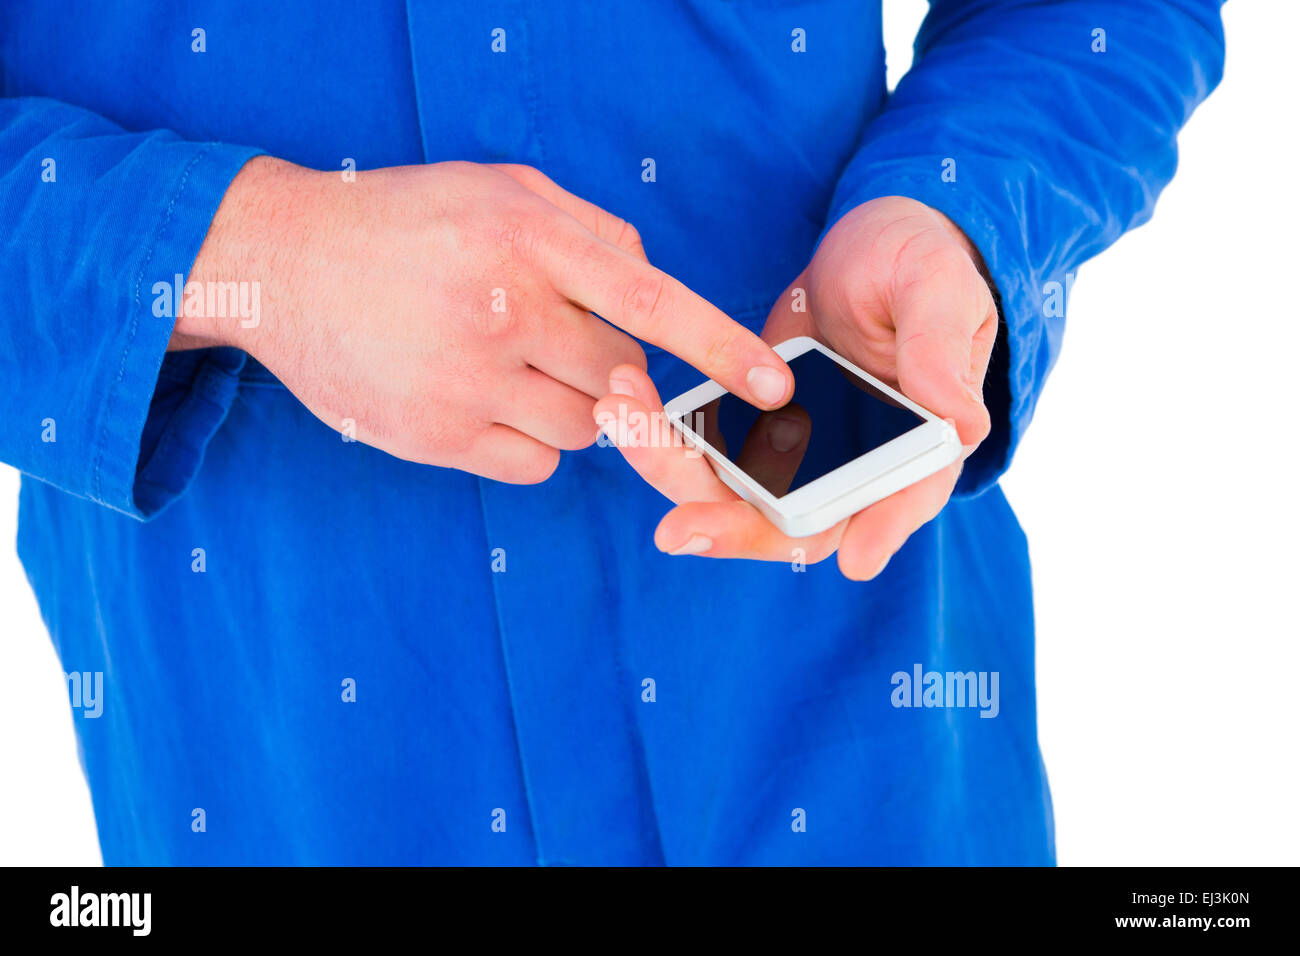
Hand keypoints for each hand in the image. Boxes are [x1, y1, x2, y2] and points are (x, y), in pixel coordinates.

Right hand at [175, 157, 793, 481]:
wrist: (283, 266)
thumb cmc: (404, 223)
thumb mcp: (498, 189)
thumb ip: (587, 227)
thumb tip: (651, 275)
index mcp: (526, 240)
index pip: (651, 302)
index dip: (721, 346)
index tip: (774, 385)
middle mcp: (503, 313)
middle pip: (622, 380)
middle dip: (618, 374)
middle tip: (565, 345)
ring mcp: (468, 382)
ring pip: (585, 430)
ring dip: (574, 407)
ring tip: (510, 363)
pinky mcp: (437, 437)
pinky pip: (535, 465)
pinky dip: (532, 442)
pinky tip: (483, 398)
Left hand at [595, 196, 997, 578]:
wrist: (869, 245)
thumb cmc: (922, 265)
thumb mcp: (939, 290)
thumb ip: (940, 352)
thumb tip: (963, 423)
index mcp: (916, 446)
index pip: (903, 501)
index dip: (881, 531)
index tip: (852, 557)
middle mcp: (851, 468)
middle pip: (794, 522)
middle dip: (730, 527)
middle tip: (674, 530)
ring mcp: (794, 453)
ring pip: (732, 492)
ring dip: (672, 470)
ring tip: (622, 418)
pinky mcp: (748, 426)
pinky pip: (702, 449)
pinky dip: (660, 433)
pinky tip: (624, 402)